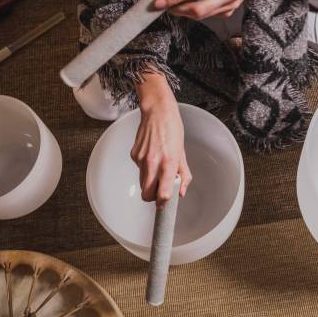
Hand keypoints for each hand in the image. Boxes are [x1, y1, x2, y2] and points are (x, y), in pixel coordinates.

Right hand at [131, 74, 191, 206]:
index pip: (163, 194)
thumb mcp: (182, 153)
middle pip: (147, 194)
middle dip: (153, 197)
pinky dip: (145, 168)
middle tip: (160, 190)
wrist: (157, 112)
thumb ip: (183, 174)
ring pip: (142, 182)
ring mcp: (141, 159)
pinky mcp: (133, 155)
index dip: (163, 203)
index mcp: (168, 163)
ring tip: (158, 166)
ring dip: (150, 181)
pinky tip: (151, 154)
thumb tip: (181, 191)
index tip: (165, 205)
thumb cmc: (172, 130)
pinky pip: (139, 169)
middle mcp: (153, 163)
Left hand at [155, 0, 258, 19]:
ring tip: (172, 6)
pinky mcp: (228, 13)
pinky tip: (188, 6)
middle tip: (163, 7)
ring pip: (201, 16)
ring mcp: (230, 6)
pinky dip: (193, 12)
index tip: (159, 1)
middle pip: (198, 9)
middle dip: (177, 10)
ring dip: (182, 12)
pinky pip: (206, 16)